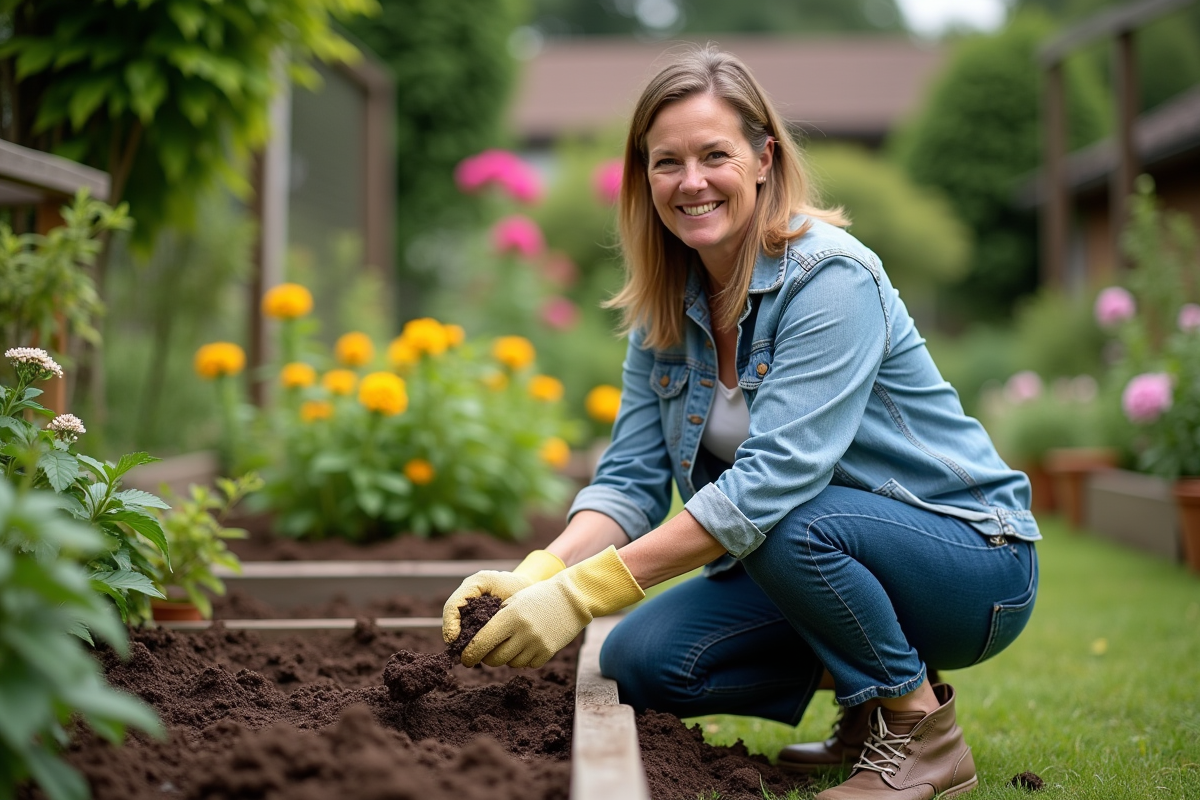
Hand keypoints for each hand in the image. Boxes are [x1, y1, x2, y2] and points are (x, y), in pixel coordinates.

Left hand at [460, 545, 644, 668]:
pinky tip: (528, 644)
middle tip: (486, 653)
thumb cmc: (538, 597)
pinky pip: (528, 664)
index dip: (470, 654)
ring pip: (511, 663)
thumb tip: (475, 642)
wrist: (571, 598)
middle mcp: (522, 632)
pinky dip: (524, 658)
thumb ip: (496, 620)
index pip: (481, 643)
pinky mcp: (548, 652)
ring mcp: (536, 644)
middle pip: (494, 659)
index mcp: (509, 616)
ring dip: (507, 657)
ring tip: (512, 643)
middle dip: (487, 658)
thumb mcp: (513, 602)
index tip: (465, 659)